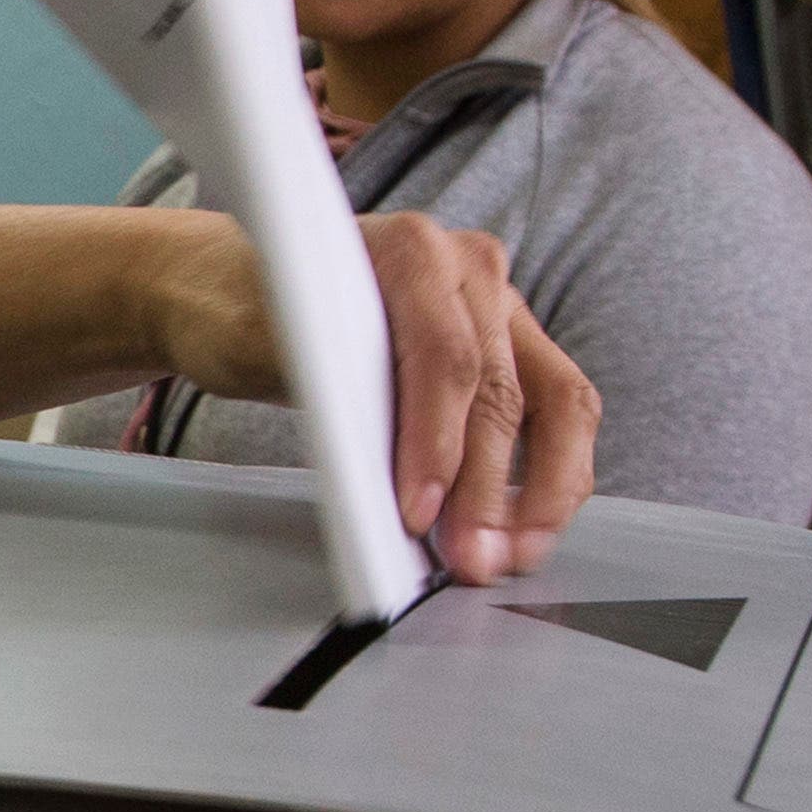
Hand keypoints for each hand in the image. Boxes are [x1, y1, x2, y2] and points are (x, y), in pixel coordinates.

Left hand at [155, 211, 600, 580]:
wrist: (253, 286)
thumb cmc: (254, 309)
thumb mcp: (261, 342)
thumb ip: (320, 392)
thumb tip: (366, 476)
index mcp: (411, 252)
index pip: (446, 357)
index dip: (437, 444)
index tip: (419, 514)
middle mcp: (471, 270)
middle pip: (503, 390)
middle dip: (487, 490)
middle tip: (469, 560)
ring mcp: (502, 307)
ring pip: (557, 404)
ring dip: (541, 494)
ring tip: (508, 558)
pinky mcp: (516, 348)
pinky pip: (558, 415)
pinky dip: (549, 480)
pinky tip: (522, 532)